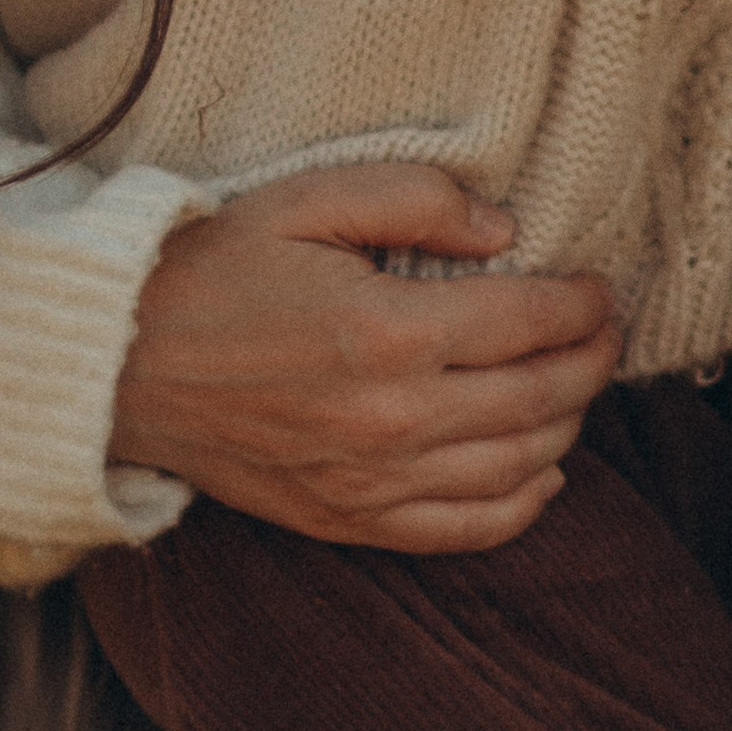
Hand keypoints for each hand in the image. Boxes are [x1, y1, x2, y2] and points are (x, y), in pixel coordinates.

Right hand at [109, 160, 621, 552]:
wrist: (122, 364)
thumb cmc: (218, 266)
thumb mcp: (313, 199)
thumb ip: (419, 200)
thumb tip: (504, 231)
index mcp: (388, 331)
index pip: (528, 321)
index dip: (581, 304)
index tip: (601, 287)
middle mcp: (390, 420)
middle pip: (535, 398)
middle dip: (591, 363)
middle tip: (609, 331)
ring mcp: (369, 483)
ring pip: (512, 469)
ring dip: (566, 426)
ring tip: (581, 387)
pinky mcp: (344, 521)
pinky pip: (457, 531)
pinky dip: (517, 507)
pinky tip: (542, 473)